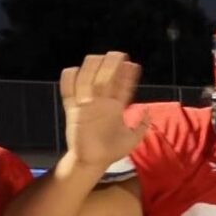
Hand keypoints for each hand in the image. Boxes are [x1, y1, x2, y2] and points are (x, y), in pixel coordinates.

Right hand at [61, 52, 145, 170]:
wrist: (92, 162)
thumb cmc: (111, 151)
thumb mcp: (132, 139)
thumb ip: (141, 125)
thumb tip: (147, 110)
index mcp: (115, 108)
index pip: (123, 88)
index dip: (127, 76)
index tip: (133, 65)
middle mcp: (101, 104)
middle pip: (106, 80)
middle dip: (111, 67)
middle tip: (117, 54)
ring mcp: (87, 106)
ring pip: (88, 83)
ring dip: (92, 70)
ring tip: (98, 57)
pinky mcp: (73, 112)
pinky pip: (68, 94)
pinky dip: (68, 82)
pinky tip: (72, 70)